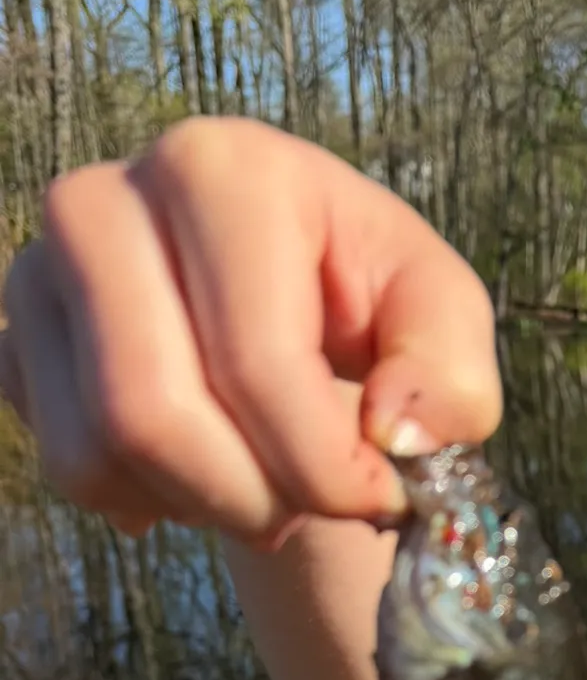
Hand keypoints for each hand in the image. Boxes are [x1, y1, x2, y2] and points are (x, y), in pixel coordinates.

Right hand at [0, 118, 499, 545]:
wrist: (292, 294)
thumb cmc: (372, 300)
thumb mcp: (442, 315)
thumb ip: (449, 373)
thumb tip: (392, 432)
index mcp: (226, 172)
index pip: (254, 363)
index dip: (324, 466)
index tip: (381, 497)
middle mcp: (104, 200)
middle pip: (153, 414)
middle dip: (256, 499)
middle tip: (317, 507)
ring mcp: (41, 269)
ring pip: (99, 452)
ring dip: (207, 507)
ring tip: (273, 488)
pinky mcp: (16, 338)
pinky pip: (70, 467)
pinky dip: (155, 501)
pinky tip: (213, 471)